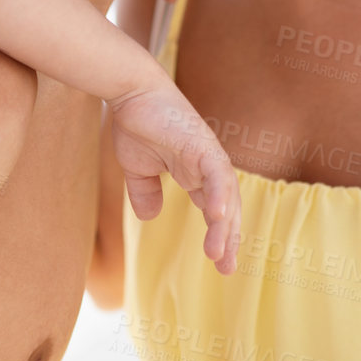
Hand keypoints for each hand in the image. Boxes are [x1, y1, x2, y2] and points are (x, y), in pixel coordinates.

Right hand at [107, 85, 239, 274]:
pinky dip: (220, 195)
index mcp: (196, 173)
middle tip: (226, 268)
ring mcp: (208, 156)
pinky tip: (218, 216)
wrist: (131, 92)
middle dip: (228, 238)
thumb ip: (145, 192)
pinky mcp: (202, 145)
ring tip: (218, 254)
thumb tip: (150, 216)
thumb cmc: (136, 122)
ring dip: (224, 226)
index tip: (219, 263)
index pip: (214, 210)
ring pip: (226, 196)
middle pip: (227, 208)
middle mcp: (208, 167)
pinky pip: (217, 174)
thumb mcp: (137, 168)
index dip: (219, 235)